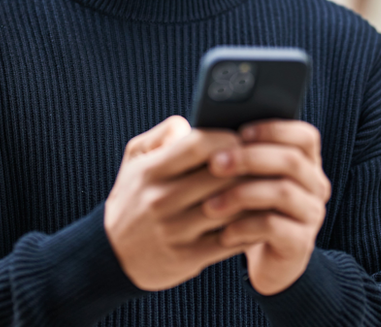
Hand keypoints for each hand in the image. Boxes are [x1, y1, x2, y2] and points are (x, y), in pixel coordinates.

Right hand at [104, 116, 251, 290]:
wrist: (112, 254)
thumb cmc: (134, 197)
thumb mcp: (135, 159)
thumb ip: (162, 134)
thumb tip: (191, 124)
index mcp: (151, 171)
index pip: (199, 145)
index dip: (228, 139)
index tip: (242, 140)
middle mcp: (161, 200)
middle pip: (221, 176)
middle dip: (249, 167)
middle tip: (265, 162)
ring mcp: (174, 231)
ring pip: (230, 208)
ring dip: (255, 197)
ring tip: (268, 187)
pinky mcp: (187, 257)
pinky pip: (230, 240)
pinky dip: (251, 227)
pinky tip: (260, 217)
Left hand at [203, 120, 330, 294]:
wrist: (266, 260)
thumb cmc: (250, 208)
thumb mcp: (247, 179)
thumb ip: (237, 153)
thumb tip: (202, 130)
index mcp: (306, 163)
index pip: (305, 136)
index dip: (274, 130)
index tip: (240, 132)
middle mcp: (315, 186)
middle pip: (292, 161)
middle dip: (250, 158)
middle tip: (214, 163)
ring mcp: (311, 214)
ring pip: (283, 193)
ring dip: (242, 194)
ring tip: (209, 204)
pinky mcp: (301, 243)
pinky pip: (274, 227)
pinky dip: (245, 226)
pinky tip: (224, 232)